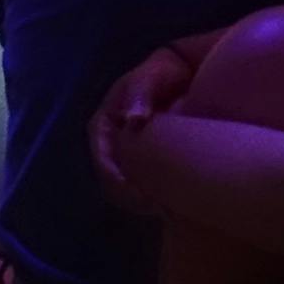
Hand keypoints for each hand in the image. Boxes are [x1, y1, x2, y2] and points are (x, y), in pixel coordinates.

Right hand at [85, 41, 208, 192]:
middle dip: (131, 198)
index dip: (117, 180)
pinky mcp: (141, 163)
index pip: (102, 159)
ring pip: (124, 190)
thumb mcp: (150, 76)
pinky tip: (173, 204)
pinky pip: (140, 188)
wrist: (182, 75)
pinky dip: (153, 199)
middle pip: (111, 182)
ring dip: (142, 203)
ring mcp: (124, 155)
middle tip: (159, 207)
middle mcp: (109, 144)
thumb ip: (139, 93)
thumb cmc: (162, 74)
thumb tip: (132, 119)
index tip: (142, 195)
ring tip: (168, 209)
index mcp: (103, 125)